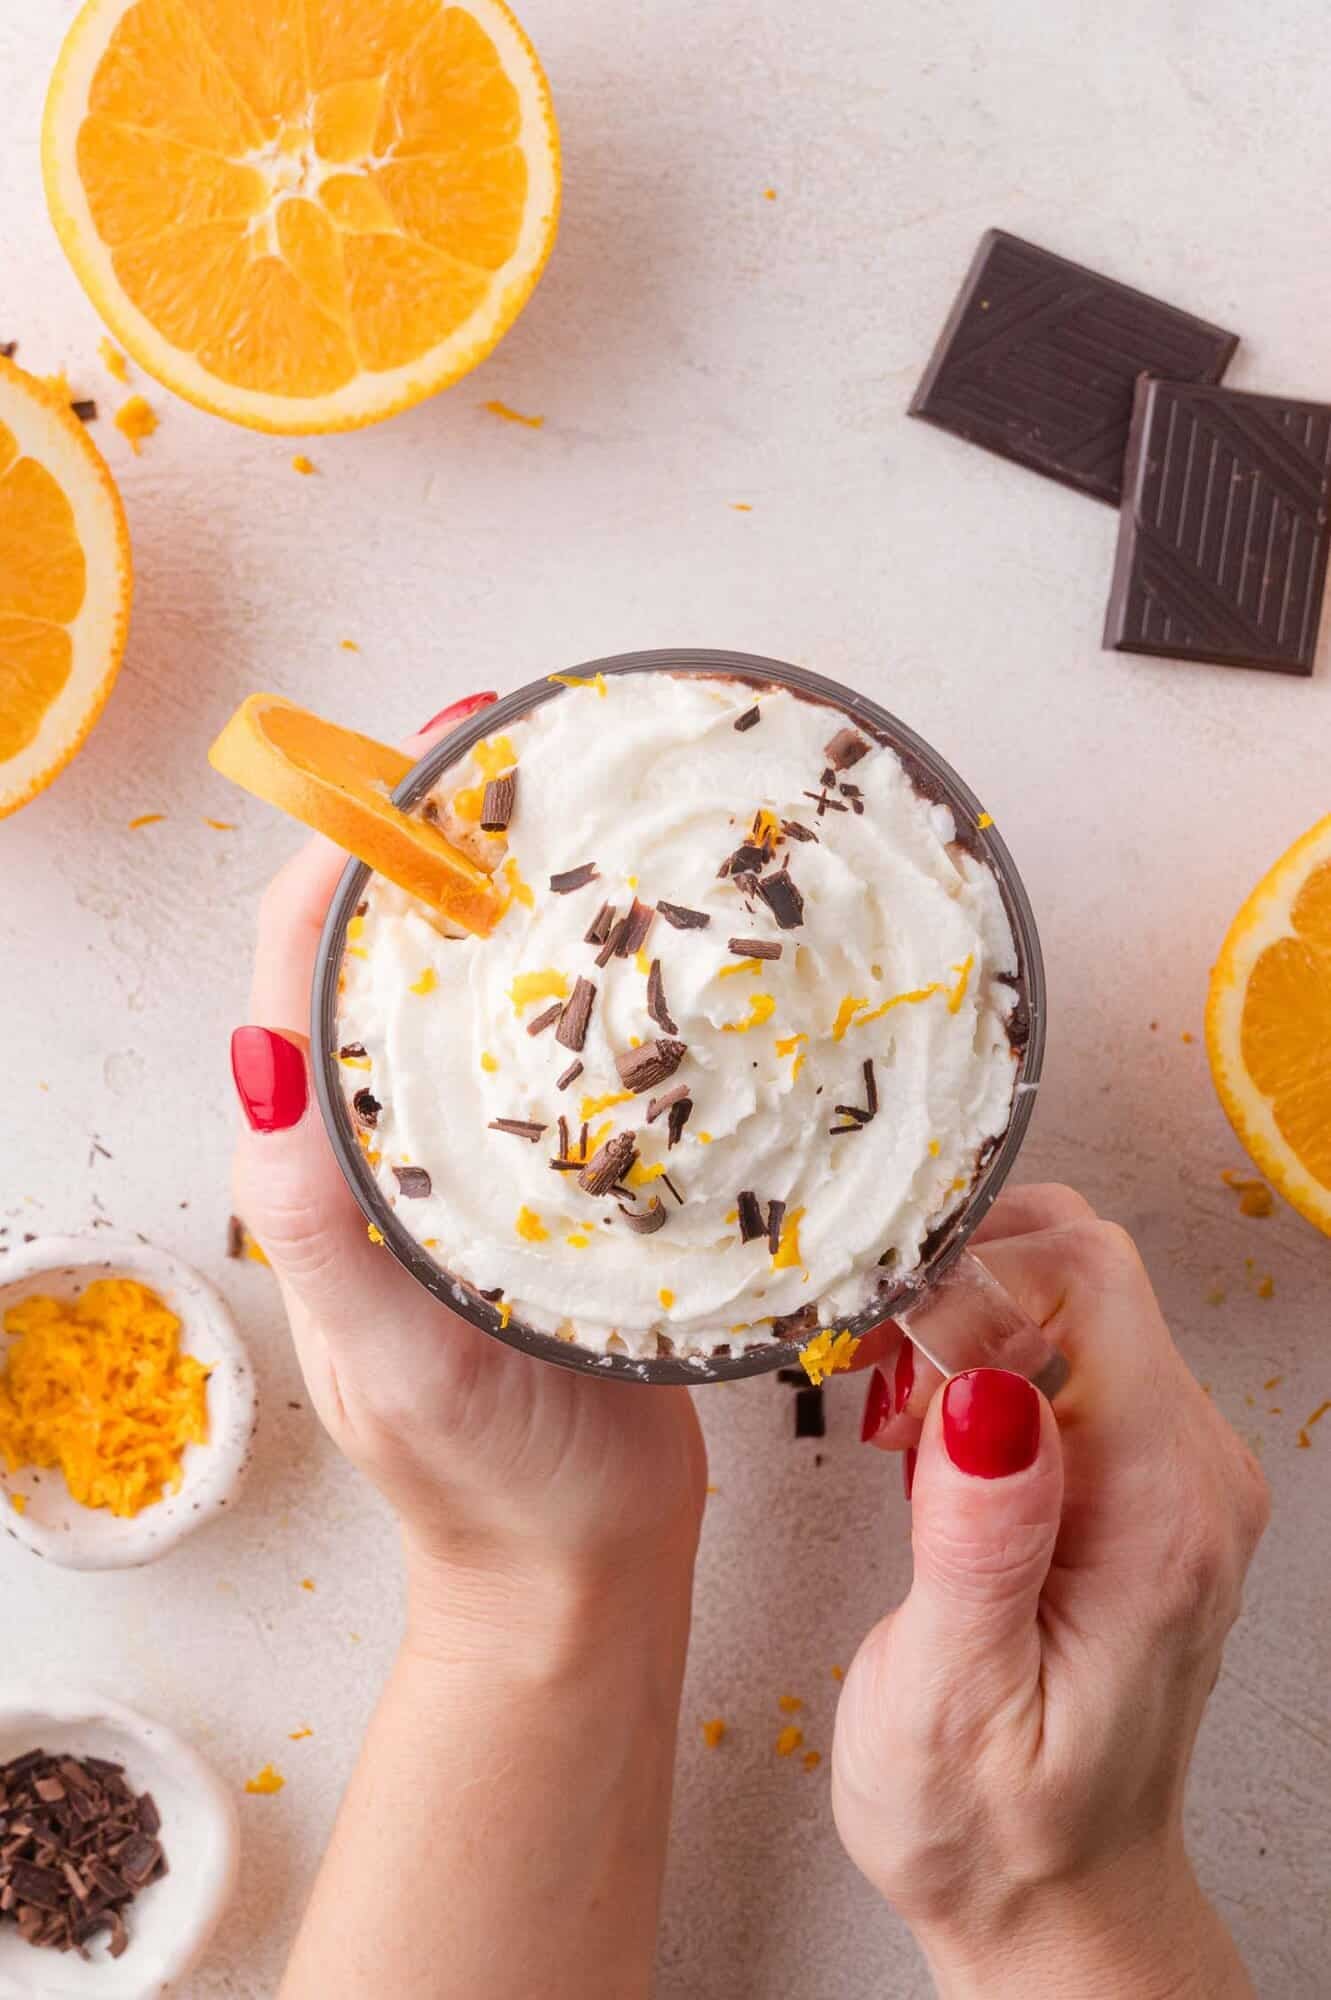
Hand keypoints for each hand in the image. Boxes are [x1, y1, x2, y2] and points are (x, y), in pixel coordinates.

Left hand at [230, 692, 707, 1648]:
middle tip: (517, 755)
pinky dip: (585, 971)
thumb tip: (254, 1055)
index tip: (424, 767)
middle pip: (385, 951)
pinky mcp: (553, 1174)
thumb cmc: (485, 1476)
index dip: (343, 854)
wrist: (578, 1561)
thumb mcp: (390, 1354)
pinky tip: (648, 936)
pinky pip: (552, 1047)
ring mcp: (471, 1153)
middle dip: (435, 838)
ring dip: (512, 889)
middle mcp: (386, 1139)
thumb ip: (323, 1220)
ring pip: (471, 987)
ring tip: (581, 811)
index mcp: (319, 1164)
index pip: (298, 968)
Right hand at [834, 1186, 1267, 1999]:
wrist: (1056, 1894)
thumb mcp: (954, 1698)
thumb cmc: (996, 1823)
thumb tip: (989, 1395)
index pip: (1089, 1281)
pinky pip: (1060, 1352)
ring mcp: (1169, 1467)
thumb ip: (979, 1541)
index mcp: (1159, 1509)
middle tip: (871, 1372)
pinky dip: (973, 1361)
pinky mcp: (1132, 1474)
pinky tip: (923, 1441)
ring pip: (1065, 1296)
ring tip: (891, 1425)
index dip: (969, 1276)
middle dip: (956, 1285)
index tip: (883, 1342)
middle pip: (1081, 1267)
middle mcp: (1189, 1471)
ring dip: (957, 1323)